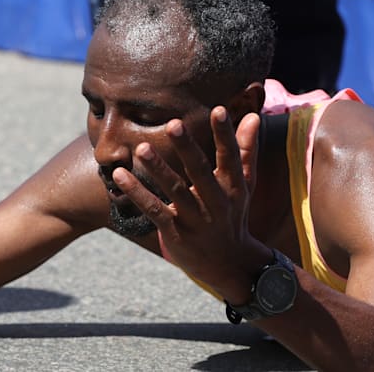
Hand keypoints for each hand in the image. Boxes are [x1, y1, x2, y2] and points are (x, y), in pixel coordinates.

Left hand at [112, 107, 271, 301]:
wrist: (229, 264)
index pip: (230, 157)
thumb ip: (246, 150)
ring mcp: (194, 219)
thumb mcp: (244, 184)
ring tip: (141, 148)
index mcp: (233, 187)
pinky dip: (137, 193)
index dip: (225, 134)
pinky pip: (153, 210)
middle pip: (200, 172)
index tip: (218, 110)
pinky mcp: (175, 232)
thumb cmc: (233, 214)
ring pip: (175, 191)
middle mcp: (215, 202)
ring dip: (158, 169)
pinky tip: (120, 175)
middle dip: (188, 149)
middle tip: (174, 124)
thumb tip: (253, 115)